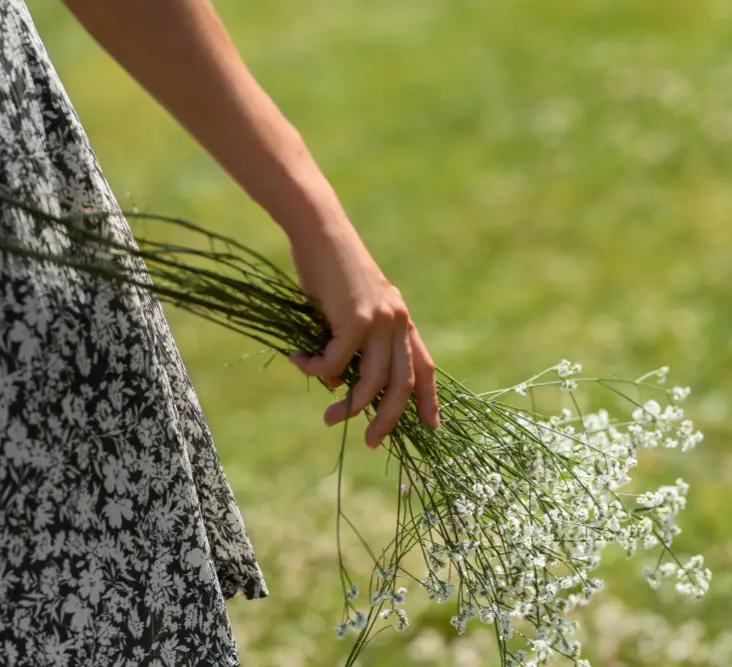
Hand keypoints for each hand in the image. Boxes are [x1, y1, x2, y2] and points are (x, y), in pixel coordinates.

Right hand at [286, 211, 439, 446]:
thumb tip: (341, 383)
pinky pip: (337, 363)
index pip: (425, 366)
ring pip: (372, 382)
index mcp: (401, 320)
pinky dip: (317, 370)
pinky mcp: (355, 319)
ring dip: (349, 407)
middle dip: (389, 419)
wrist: (320, 232)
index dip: (430, 399)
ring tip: (329, 418)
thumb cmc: (329, 271)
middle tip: (371, 442)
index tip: (432, 427)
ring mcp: (379, 320)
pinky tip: (299, 359)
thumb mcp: (349, 311)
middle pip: (402, 384)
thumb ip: (354, 345)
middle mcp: (397, 321)